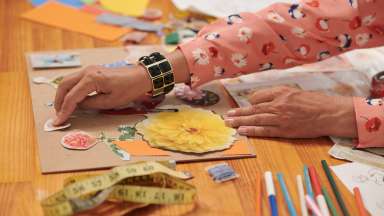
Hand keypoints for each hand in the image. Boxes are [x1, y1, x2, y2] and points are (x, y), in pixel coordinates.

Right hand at [53, 65, 151, 125]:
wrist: (140, 76)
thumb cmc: (129, 89)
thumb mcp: (110, 102)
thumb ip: (91, 104)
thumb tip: (77, 107)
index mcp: (92, 79)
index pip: (72, 96)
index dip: (64, 110)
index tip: (58, 121)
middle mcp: (87, 71)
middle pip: (64, 85)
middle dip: (58, 101)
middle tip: (58, 115)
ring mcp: (88, 69)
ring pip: (67, 81)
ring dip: (62, 95)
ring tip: (62, 109)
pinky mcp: (91, 71)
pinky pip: (75, 80)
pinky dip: (70, 90)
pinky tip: (71, 100)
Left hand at [225, 86, 357, 137]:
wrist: (330, 113)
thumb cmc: (315, 101)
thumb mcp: (295, 91)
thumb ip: (278, 94)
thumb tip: (261, 99)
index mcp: (281, 93)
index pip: (258, 97)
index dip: (249, 103)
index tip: (242, 107)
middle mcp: (278, 105)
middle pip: (253, 109)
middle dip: (238, 113)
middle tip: (226, 116)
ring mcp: (281, 118)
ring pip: (256, 120)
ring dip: (240, 122)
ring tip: (229, 123)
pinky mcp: (285, 130)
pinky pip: (265, 131)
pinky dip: (252, 131)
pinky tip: (242, 131)